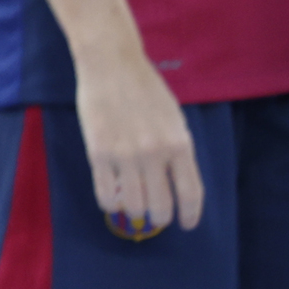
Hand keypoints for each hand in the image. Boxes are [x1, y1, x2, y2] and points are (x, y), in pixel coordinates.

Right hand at [74, 44, 203, 239]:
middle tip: (155, 215)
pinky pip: (105, 193)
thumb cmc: (146, 89)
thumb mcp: (174, 119)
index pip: (190, 194)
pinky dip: (110, 203)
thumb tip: (175, 183)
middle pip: (161, 206)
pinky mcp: (98, 152)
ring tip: (132, 206)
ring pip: (133, 205)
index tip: (186, 223)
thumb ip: (177, 151)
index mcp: (179, 144)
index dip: (189, 216)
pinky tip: (112, 200)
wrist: (111, 64)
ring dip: (134, 212)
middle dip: (160, 218)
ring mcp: (125, 154)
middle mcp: (154, 154)